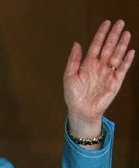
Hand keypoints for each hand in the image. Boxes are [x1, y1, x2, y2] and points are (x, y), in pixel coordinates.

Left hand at [63, 20, 134, 138]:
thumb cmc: (73, 96)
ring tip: (126, 33)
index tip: (106, 23)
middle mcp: (99, 67)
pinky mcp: (115, 83)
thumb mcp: (69, 76)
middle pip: (108, 47)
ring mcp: (108, 74)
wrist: (81, 111)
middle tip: (120, 22)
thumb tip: (77, 43)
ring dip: (122, 45)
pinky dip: (126, 61)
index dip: (101, 34)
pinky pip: (122, 70)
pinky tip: (130, 51)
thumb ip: (73, 60)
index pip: (96, 45)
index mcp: (87, 64)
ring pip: (116, 56)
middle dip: (114, 35)